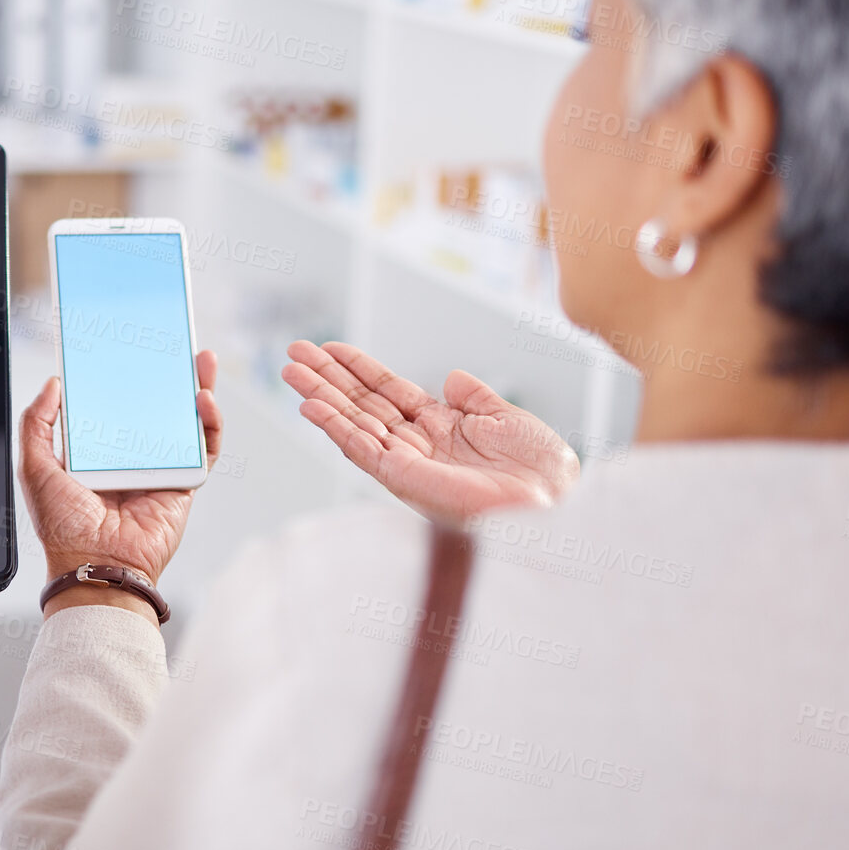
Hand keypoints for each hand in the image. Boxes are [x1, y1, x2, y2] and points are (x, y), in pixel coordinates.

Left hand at [20, 351, 222, 618]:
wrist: (96, 564)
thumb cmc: (62, 526)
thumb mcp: (36, 467)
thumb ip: (37, 423)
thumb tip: (53, 383)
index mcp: (97, 449)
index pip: (115, 402)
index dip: (125, 375)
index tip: (130, 346)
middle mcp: (131, 455)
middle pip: (156, 404)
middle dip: (168, 374)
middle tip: (173, 344)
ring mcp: (160, 466)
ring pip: (186, 419)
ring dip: (199, 387)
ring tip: (201, 359)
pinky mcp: (185, 481)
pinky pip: (205, 448)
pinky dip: (210, 423)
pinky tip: (203, 399)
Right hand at [282, 341, 577, 522]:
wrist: (557, 501)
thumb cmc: (544, 472)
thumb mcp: (510, 418)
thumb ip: (476, 398)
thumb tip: (451, 377)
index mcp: (441, 427)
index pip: (387, 392)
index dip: (358, 369)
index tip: (329, 348)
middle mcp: (417, 444)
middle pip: (360, 404)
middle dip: (326, 378)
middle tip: (293, 353)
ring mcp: (407, 462)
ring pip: (352, 424)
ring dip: (320, 397)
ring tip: (290, 372)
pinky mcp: (404, 479)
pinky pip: (362, 451)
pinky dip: (335, 428)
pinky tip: (311, 407)